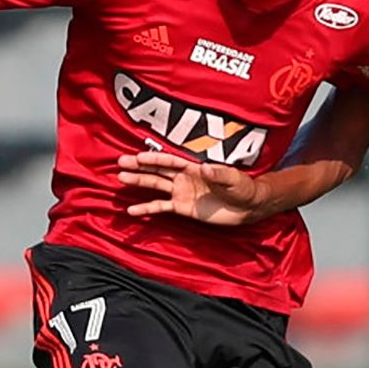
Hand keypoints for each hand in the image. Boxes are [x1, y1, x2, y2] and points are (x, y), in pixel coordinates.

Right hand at [117, 151, 263, 225]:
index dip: (154, 158)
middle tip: (121, 163)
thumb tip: (204, 168)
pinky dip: (146, 208)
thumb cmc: (242, 188)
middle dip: (140, 166)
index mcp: (194, 167)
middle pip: (158, 170)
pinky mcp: (182, 208)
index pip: (170, 161)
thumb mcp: (234, 179)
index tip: (138, 156)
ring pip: (155, 186)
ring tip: (121, 178)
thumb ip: (219, 173)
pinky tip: (132, 210)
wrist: (247, 208)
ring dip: (139, 182)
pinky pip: (161, 207)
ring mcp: (181, 193)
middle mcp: (184, 178)